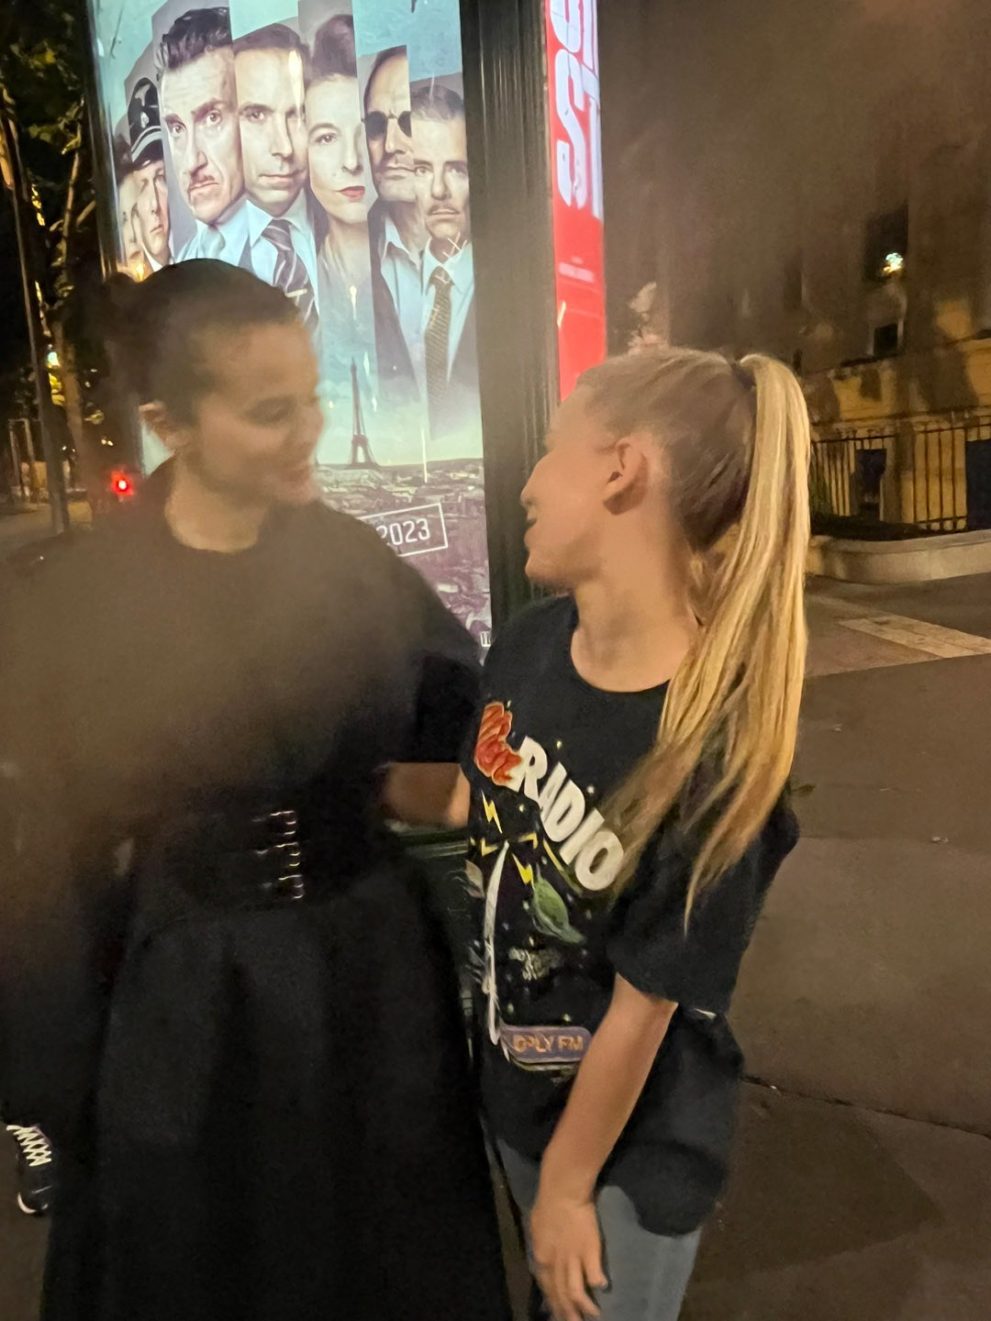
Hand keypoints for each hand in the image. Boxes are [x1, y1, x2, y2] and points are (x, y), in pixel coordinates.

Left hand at [530, 1189, 606, 1320]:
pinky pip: (593, 1273)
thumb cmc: (548, 1205)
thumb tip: (544, 1262)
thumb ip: (542, 1249)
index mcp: (542, 1258)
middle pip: (561, 1295)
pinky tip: (603, 1288)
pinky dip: (597, 1283)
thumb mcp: (537, 1229)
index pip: (547, 1288)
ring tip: (593, 1315)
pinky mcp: (589, 1251)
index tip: (558, 1315)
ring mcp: (573, 1258)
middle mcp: (555, 1264)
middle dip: (567, 1313)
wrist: (563, 1191)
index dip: (553, 1303)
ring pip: (575, 1291)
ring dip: (584, 1307)